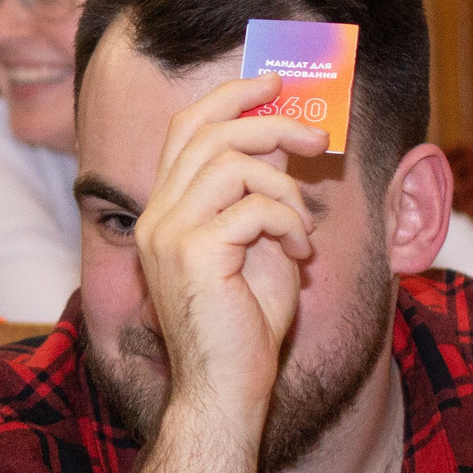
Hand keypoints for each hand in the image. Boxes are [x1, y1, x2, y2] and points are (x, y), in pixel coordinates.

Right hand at [132, 74, 326, 421]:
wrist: (225, 390)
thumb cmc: (243, 329)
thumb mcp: (258, 247)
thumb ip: (261, 197)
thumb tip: (284, 144)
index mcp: (164, 211)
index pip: (185, 130)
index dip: (229, 97)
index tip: (273, 82)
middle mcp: (157, 216)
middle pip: (208, 132)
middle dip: (270, 123)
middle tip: (316, 138)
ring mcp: (168, 233)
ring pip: (233, 163)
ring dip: (286, 189)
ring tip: (303, 227)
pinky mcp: (193, 253)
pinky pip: (255, 208)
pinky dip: (290, 224)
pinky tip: (300, 256)